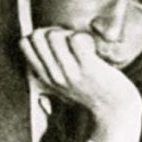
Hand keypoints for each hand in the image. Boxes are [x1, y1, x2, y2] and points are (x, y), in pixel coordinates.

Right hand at [19, 28, 141, 141]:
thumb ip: (52, 69)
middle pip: (36, 36)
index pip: (24, 44)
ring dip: (70, 33)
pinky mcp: (88, 69)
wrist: (116, 111)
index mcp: (46, 78)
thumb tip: (43, 41)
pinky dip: (85, 37)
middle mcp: (54, 76)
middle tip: (72, 41)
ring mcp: (70, 73)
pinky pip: (77, 40)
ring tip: (84, 45)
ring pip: (54, 36)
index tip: (59, 41)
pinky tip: (93, 49)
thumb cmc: (94, 93)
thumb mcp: (65, 85)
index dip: (41, 34)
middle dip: (54, 30)